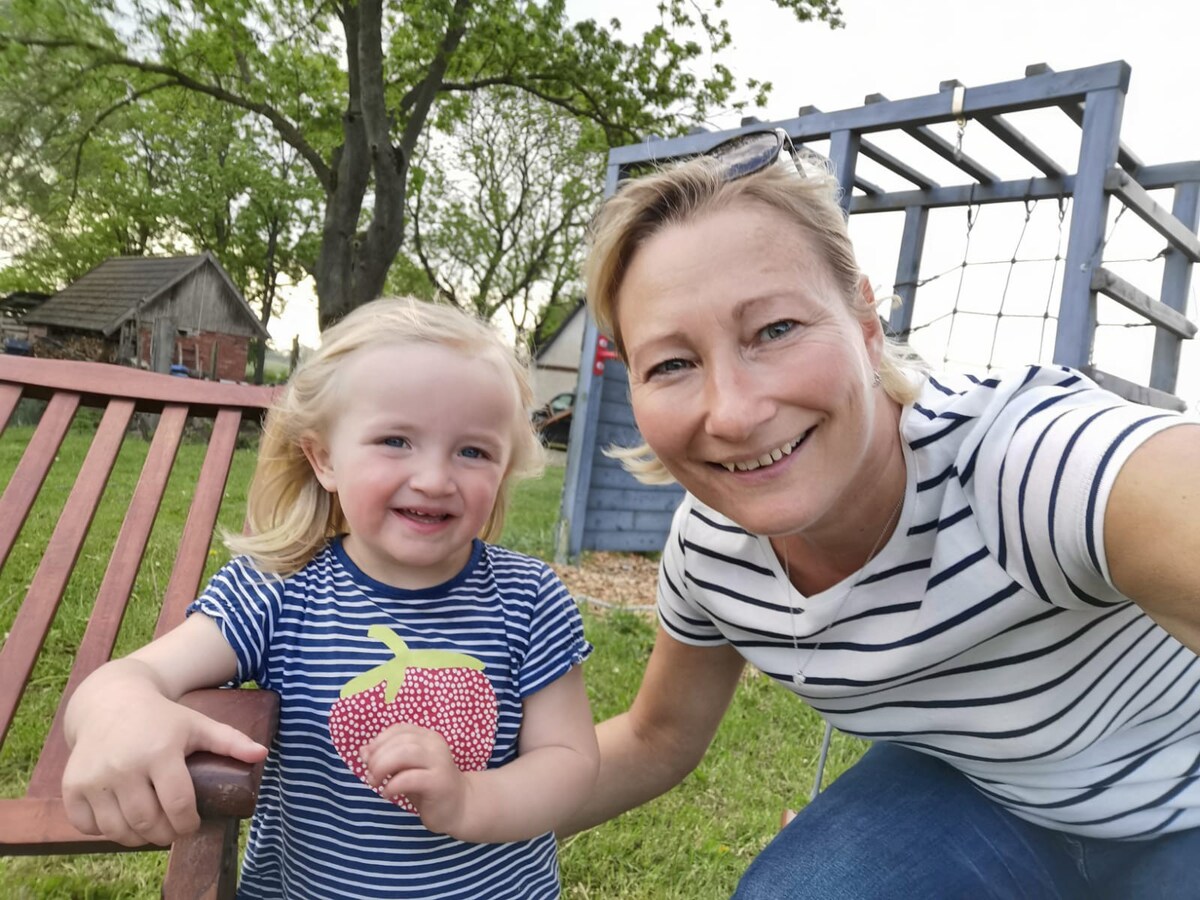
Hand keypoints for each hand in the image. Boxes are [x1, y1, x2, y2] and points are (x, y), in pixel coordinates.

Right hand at [62, 689, 266, 847]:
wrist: (110, 701)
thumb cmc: (162, 717)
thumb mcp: (198, 724)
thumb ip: (230, 741)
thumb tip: (262, 755)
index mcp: (160, 751)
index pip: (179, 805)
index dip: (188, 824)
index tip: (192, 825)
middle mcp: (124, 765)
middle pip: (148, 823)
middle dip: (165, 835)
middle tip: (171, 831)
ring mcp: (95, 777)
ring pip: (118, 830)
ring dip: (137, 838)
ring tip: (149, 830)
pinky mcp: (73, 785)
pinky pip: (88, 826)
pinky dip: (104, 831)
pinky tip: (119, 820)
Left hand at [361, 724, 472, 836]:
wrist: (459, 808)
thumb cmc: (428, 788)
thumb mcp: (404, 770)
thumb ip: (386, 758)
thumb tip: (363, 751)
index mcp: (428, 737)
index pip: (399, 729)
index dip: (379, 741)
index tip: (368, 759)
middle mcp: (435, 745)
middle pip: (400, 740)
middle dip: (378, 757)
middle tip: (371, 776)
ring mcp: (439, 762)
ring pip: (405, 754)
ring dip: (383, 767)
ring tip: (376, 782)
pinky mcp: (438, 782)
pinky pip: (410, 778)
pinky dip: (392, 785)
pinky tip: (387, 793)